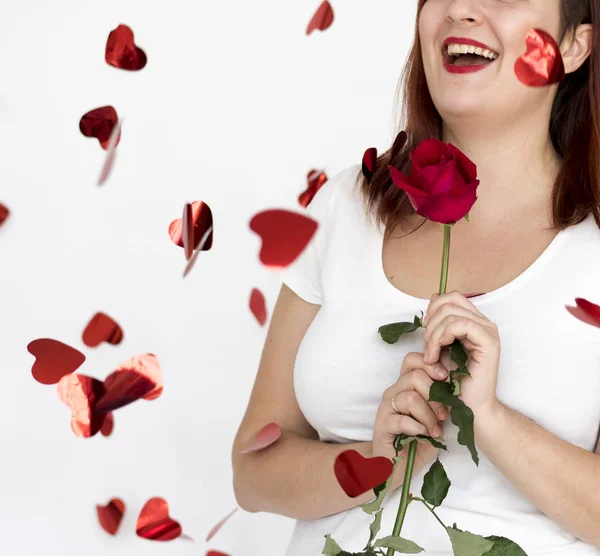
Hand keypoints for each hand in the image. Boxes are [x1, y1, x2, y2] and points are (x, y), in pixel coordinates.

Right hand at [372, 352, 450, 467]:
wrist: (399, 466)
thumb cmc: (421, 440)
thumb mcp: (435, 417)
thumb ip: (441, 400)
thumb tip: (455, 386)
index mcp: (405, 385)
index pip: (412, 360)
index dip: (430, 365)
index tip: (446, 378)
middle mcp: (394, 391)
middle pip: (415, 377)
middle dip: (435, 396)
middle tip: (444, 415)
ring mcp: (386, 407)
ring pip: (410, 398)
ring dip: (428, 416)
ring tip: (435, 431)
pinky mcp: (381, 424)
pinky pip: (402, 419)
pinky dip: (418, 428)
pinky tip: (423, 436)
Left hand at [422, 290, 500, 416]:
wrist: (468, 406)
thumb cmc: (453, 380)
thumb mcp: (440, 346)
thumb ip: (438, 324)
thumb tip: (432, 299)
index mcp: (474, 321)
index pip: (451, 297)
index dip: (433, 309)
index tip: (425, 332)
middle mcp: (484, 323)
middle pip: (449, 300)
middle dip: (431, 322)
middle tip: (427, 347)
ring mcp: (488, 331)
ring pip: (451, 313)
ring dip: (433, 334)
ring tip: (430, 355)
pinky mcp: (489, 342)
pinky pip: (459, 325)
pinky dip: (441, 337)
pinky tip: (437, 354)